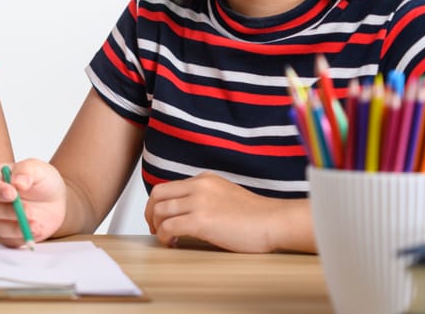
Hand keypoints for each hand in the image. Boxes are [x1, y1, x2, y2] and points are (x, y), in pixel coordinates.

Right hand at [0, 159, 65, 246]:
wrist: (52, 199)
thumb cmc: (40, 180)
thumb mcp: (37, 168)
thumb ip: (26, 171)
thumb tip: (17, 181)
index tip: (13, 194)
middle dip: (10, 212)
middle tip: (29, 212)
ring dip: (18, 228)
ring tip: (36, 224)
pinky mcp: (4, 235)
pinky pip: (10, 240)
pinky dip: (23, 238)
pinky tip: (36, 231)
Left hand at [145, 172, 298, 253]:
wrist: (274, 221)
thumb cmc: (257, 215)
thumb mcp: (226, 195)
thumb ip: (206, 198)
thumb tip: (188, 213)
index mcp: (204, 179)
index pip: (169, 186)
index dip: (158, 203)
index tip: (159, 217)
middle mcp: (199, 186)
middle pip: (158, 194)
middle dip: (150, 212)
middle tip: (154, 227)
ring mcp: (199, 202)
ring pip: (161, 211)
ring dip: (157, 227)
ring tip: (165, 239)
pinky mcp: (201, 220)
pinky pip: (169, 227)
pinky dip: (165, 237)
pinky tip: (172, 244)